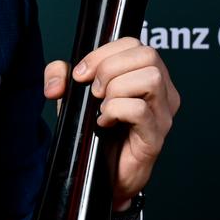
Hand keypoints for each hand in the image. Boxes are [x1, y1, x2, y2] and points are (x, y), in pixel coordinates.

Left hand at [43, 36, 180, 209]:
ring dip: (116, 88)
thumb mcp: (73, 97)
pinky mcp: (155, 137)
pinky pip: (139, 109)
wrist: (99, 176)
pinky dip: (115, 111)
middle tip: (94, 90)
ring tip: (102, 106)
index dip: (103, 52)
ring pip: (150, 78)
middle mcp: (163, 92)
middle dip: (110, 67)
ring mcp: (163, 115)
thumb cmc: (94, 134)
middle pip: (148, 54)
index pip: (134, 43)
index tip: (81, 74)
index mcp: (147, 75)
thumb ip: (60, 76)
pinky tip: (104, 123)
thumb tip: (56, 82)